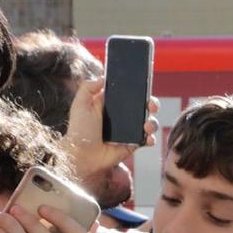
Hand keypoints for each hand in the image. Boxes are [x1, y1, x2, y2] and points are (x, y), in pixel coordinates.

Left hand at [62, 75, 158, 199]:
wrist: (82, 155)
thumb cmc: (79, 130)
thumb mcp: (80, 104)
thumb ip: (88, 87)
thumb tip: (103, 77)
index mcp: (111, 105)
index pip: (128, 94)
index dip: (138, 90)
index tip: (144, 87)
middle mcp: (122, 117)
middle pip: (143, 106)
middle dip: (152, 104)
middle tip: (151, 105)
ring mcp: (129, 131)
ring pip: (149, 122)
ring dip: (153, 122)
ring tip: (147, 126)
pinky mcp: (133, 144)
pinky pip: (147, 139)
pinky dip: (151, 138)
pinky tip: (147, 137)